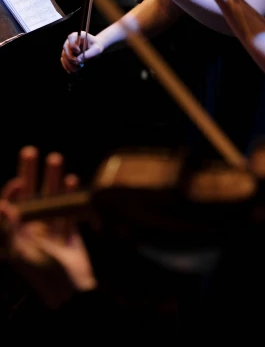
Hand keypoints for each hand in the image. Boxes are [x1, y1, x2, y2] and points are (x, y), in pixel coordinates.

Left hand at [0, 146, 96, 308]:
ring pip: (50, 199)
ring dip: (52, 179)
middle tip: (30, 151)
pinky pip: (68, 211)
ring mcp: (49, 233)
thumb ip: (9, 230)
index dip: (12, 191)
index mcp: (14, 237)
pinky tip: (72, 181)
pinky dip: (70, 196)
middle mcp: (30, 232)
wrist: (70, 298)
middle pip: (28, 196)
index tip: (18, 181)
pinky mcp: (69, 237)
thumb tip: (1, 204)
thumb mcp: (20, 255)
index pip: (10, 207)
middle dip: (29, 174)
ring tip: (55, 158)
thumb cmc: (40, 279)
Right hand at [60, 31, 102, 72]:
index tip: (78, 51)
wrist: (95, 48)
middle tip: (77, 62)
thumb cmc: (96, 46)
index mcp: (79, 35)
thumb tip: (78, 60)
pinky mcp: (67, 54)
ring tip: (75, 69)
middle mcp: (71, 40)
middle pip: (66, 47)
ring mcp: (68, 47)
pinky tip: (70, 71)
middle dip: (70, 56)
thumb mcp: (96, 49)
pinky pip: (64, 60)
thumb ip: (89, 53)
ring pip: (64, 55)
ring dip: (68, 63)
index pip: (71, 37)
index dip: (73, 45)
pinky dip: (66, 66)